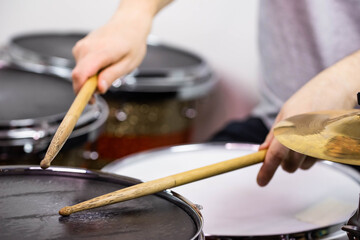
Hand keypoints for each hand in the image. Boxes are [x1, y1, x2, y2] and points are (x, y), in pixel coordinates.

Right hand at [71, 0, 159, 94]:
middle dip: (88, 88)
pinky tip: (102, 66)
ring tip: (107, 73)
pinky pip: (81, 67)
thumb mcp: (128, 64)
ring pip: (79, 73)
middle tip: (104, 88)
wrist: (128, 24)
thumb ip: (111, 76)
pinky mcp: (80, 48)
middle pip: (78, 77)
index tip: (90, 101)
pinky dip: (89, 72)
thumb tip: (99, 89)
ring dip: (90, 80)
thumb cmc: (131, 43)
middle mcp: (86, 48)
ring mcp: (81, 47)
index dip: (82, 92)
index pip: (80, 75)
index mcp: (100, 52)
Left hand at [256, 50, 359, 185]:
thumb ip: (273, 134)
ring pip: (303, 165)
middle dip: (283, 162)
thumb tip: (262, 151)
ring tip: (302, 136)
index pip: (275, 156)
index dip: (266, 171)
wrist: (336, 90)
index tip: (261, 181)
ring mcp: (321, 145)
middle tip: (284, 147)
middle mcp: (306, 139)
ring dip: (298, 158)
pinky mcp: (332, 148)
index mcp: (291, 128)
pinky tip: (313, 138)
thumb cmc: (308, 98)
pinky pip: (315, 160)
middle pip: (289, 167)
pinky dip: (310, 154)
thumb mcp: (285, 112)